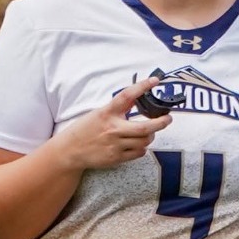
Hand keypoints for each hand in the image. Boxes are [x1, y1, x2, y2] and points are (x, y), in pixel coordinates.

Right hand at [50, 78, 174, 170]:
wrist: (70, 150)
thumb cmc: (86, 129)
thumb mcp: (100, 113)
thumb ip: (118, 108)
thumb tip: (137, 97)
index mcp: (107, 113)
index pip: (127, 96)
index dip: (142, 86)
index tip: (155, 80)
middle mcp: (113, 129)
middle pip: (144, 128)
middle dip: (161, 123)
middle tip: (167, 119)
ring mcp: (115, 145)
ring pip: (144, 141)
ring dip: (150, 136)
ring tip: (148, 133)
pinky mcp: (116, 158)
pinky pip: (138, 153)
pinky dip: (142, 147)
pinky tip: (137, 144)